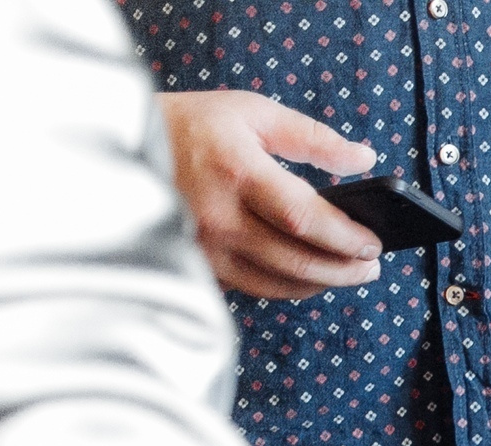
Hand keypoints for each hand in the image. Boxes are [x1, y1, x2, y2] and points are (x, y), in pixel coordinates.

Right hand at [159, 91, 383, 297]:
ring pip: (276, 283)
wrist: (116, 141)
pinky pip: (252, 287)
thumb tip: (365, 159)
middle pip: (296, 260)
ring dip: (320, 283)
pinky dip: (286, 286)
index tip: (374, 242)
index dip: (346, 237)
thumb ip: (313, 137)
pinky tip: (306, 276)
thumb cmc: (191, 123)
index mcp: (236, 171)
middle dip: (344, 269)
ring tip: (348, 272)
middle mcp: (217, 214)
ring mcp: (202, 245)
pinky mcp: (194, 262)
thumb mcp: (252, 112)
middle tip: (372, 265)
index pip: (304, 218)